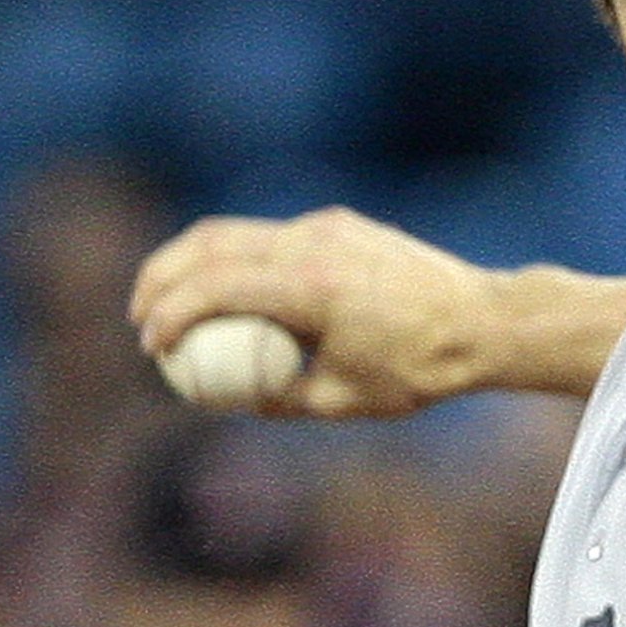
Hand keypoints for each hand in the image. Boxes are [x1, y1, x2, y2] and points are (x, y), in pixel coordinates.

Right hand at [129, 207, 495, 417]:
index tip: (151, 345)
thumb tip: (228, 400)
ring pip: (236, 232)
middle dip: (161, 277)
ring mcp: (326, 227)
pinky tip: (228, 294)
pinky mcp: (339, 224)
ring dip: (193, 263)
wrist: (485, 323)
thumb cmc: (419, 370)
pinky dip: (236, 260)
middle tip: (140, 317)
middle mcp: (312, 243)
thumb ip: (278, 400)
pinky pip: (271, 237)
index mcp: (310, 287)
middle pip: (208, 244)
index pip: (214, 286)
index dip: (168, 313)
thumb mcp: (342, 402)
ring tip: (169, 302)